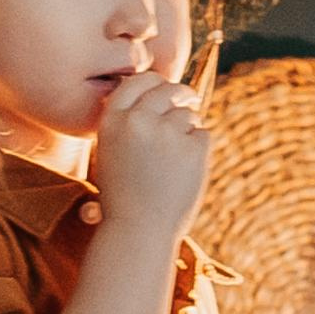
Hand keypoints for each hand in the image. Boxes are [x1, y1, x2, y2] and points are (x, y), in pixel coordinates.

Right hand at [90, 71, 210, 238]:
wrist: (139, 232)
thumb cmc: (123, 198)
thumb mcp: (111, 155)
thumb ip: (128, 124)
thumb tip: (157, 93)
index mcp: (112, 122)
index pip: (135, 83)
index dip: (151, 81)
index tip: (161, 85)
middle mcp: (137, 121)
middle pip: (165, 89)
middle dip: (179, 92)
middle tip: (189, 97)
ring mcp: (166, 133)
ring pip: (187, 114)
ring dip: (187, 129)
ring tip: (175, 162)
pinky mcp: (192, 147)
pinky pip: (203, 134)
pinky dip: (199, 148)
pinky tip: (185, 171)